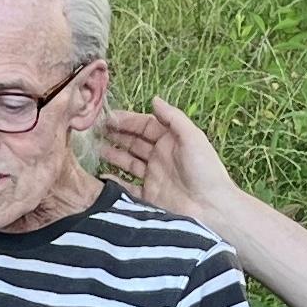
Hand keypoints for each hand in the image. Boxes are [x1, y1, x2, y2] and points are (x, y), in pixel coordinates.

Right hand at [96, 99, 235, 223]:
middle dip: (117, 135)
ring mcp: (153, 177)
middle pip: (134, 142)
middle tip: (96, 131)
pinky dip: (114, 181)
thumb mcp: (192, 137)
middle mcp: (160, 157)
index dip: (127, 121)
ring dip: (113, 154)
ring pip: (128, 162)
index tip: (108, 118)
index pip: (145, 126)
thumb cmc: (205, 170)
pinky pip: (127, 187)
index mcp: (171, 141)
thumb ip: (173, 118)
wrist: (211, 207)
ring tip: (96, 148)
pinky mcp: (148, 196)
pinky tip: (101, 175)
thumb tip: (154, 99)